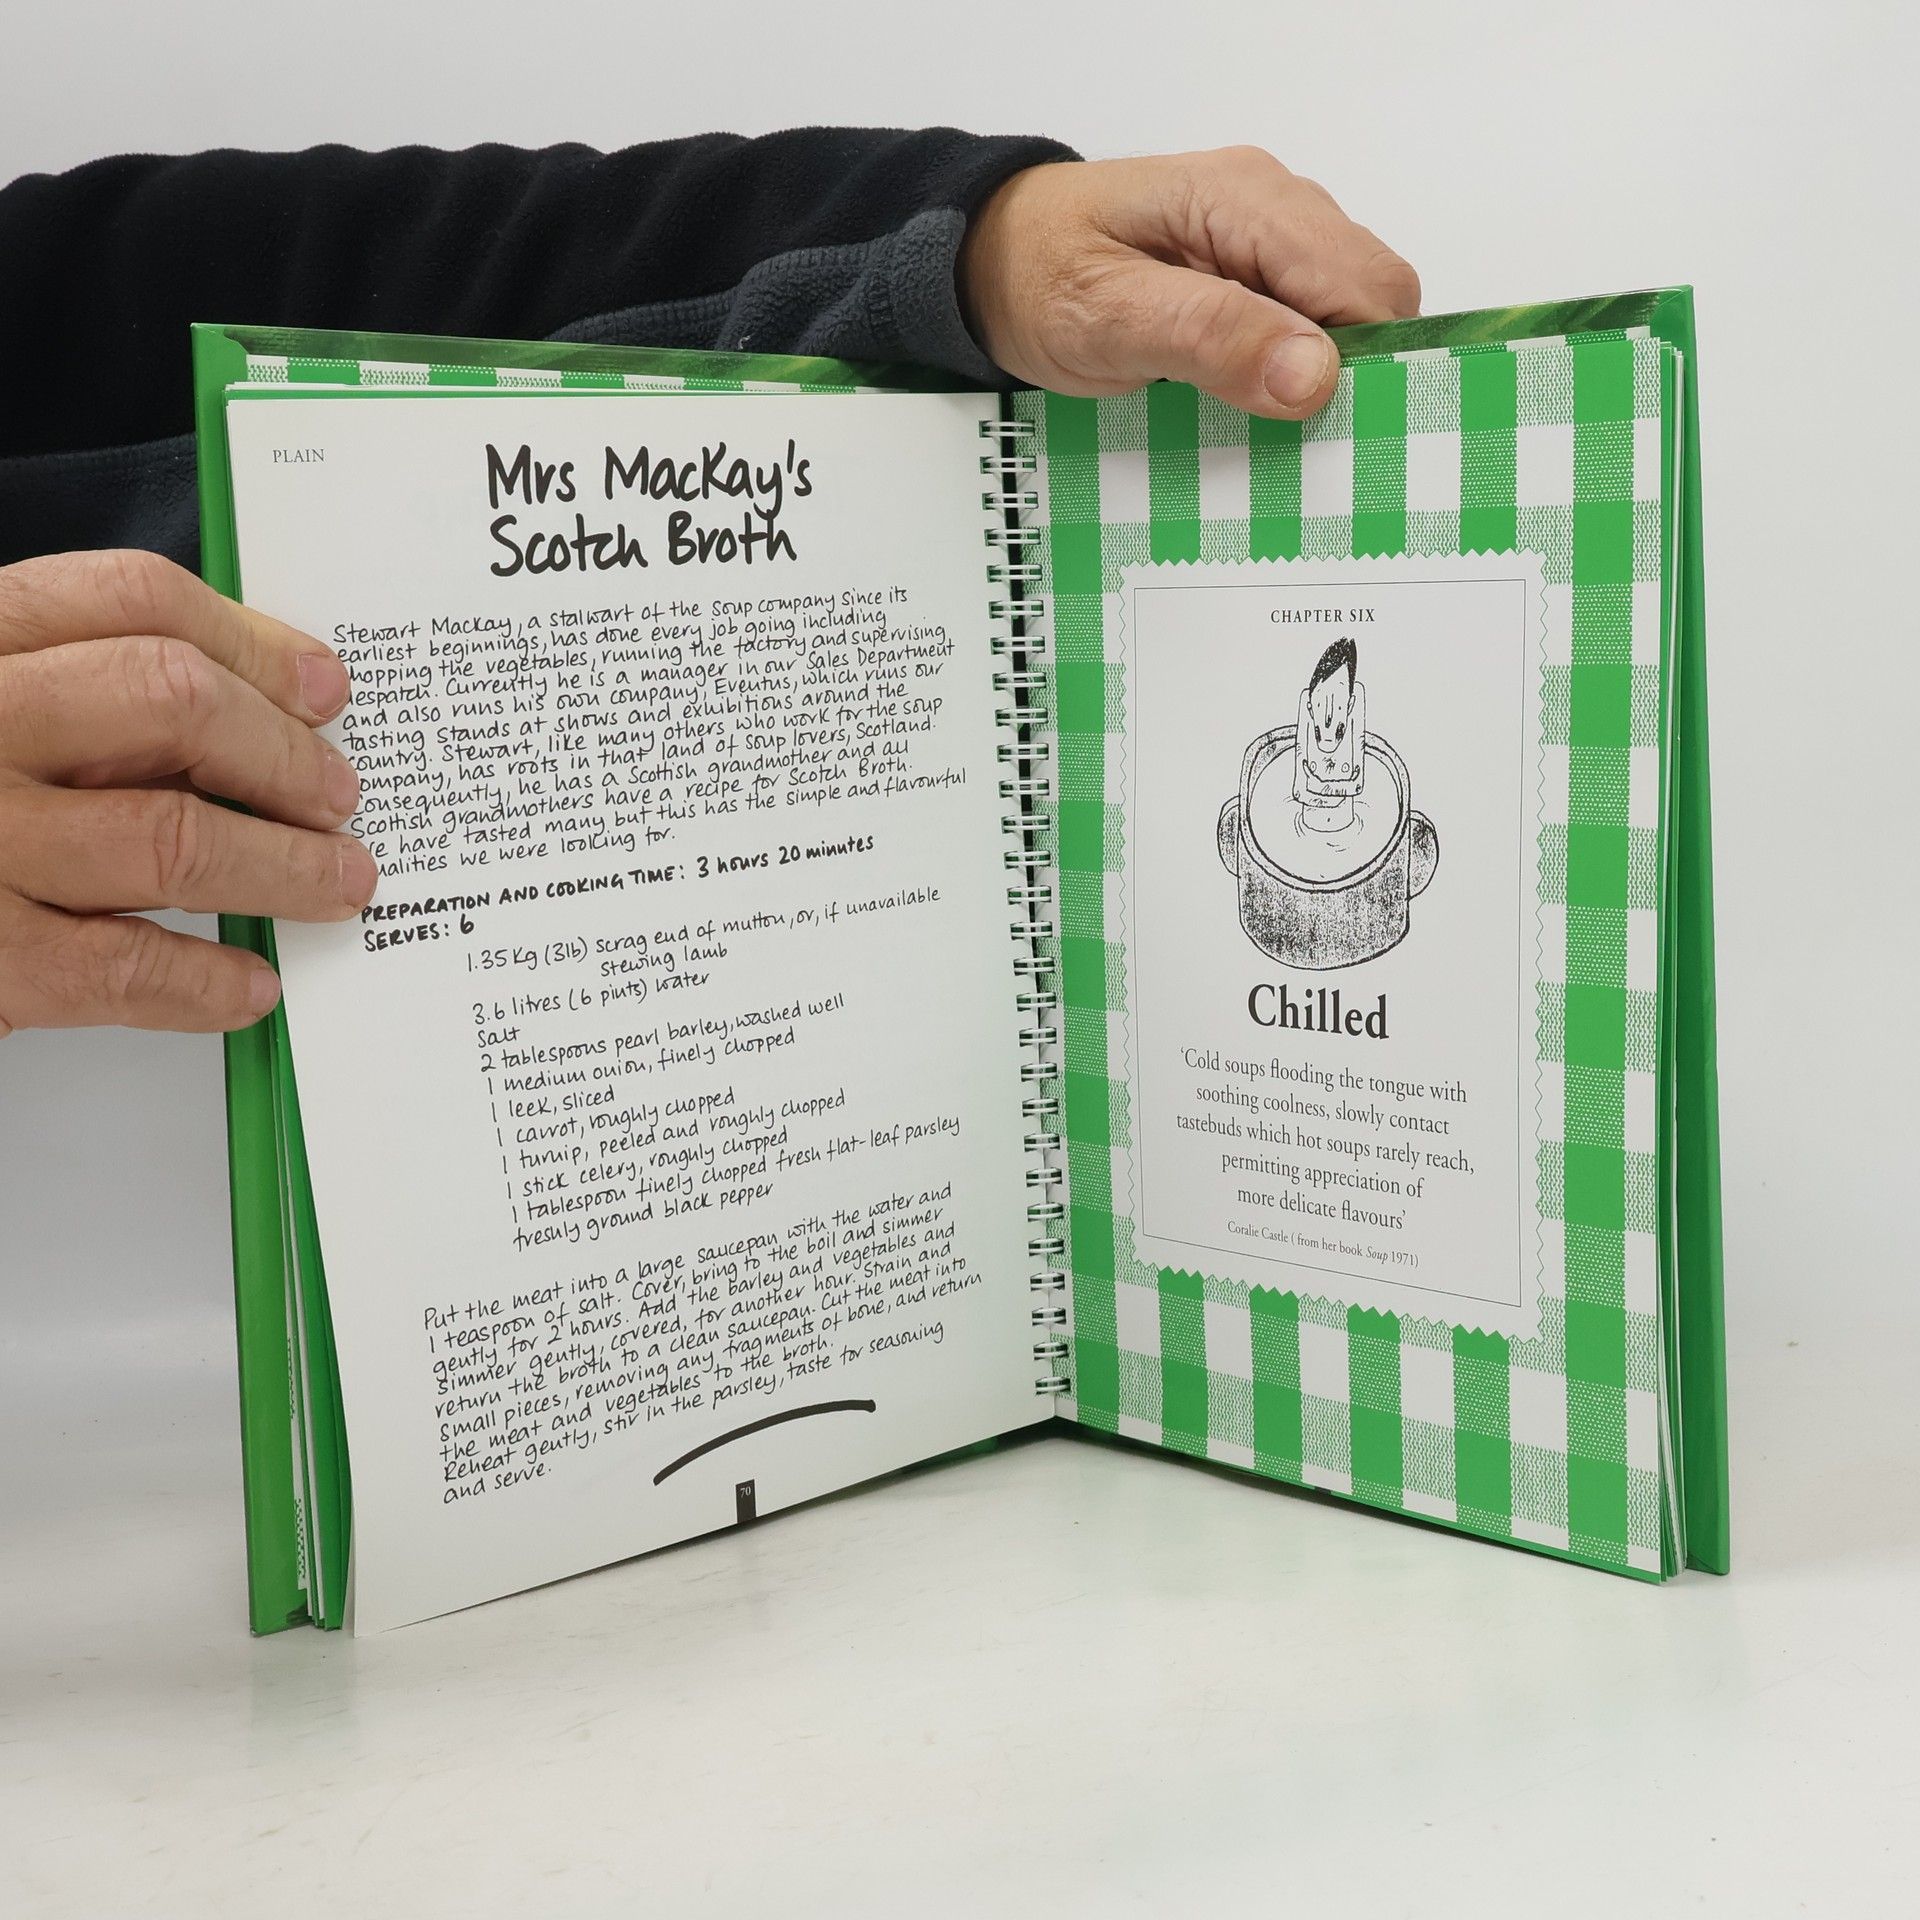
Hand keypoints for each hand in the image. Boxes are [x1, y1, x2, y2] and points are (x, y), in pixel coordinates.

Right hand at [0, 550, 376, 1036]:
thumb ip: (86, 688)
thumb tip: (280, 695)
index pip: (130, 599)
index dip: (252, 642)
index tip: (322, 687)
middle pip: (170, 702)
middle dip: (284, 753)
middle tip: (338, 795)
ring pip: (171, 837)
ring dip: (283, 866)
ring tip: (336, 882)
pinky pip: (123, 971)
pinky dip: (207, 984)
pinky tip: (249, 984)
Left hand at [960, 146, 1420, 419]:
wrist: (989, 262)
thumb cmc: (1038, 280)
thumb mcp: (1108, 318)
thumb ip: (1210, 338)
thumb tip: (1315, 376)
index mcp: (1244, 201)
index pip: (1364, 284)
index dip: (1364, 364)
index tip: (1327, 436)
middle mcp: (1274, 207)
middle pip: (1371, 299)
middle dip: (1349, 376)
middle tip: (1288, 443)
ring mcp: (1268, 239)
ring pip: (1347, 316)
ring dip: (1320, 380)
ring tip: (1264, 430)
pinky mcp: (1253, 273)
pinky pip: (1310, 324)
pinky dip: (1294, 373)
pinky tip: (1253, 406)